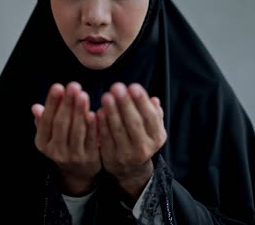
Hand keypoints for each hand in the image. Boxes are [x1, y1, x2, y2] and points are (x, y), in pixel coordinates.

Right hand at [32, 82, 100, 194]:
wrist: (78, 172)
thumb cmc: (63, 143)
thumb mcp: (50, 134)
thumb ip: (44, 120)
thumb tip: (35, 107)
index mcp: (43, 143)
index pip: (46, 120)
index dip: (52, 103)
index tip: (58, 86)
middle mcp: (56, 151)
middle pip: (61, 124)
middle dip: (67, 104)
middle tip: (73, 85)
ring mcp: (73, 156)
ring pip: (76, 131)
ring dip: (79, 111)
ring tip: (83, 94)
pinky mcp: (90, 158)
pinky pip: (92, 139)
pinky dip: (93, 125)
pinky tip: (96, 112)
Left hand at [97, 82, 165, 198]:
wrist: (130, 168)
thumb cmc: (140, 139)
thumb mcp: (152, 129)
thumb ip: (154, 114)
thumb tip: (154, 100)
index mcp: (156, 137)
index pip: (150, 117)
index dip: (141, 102)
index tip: (133, 86)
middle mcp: (144, 147)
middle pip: (134, 123)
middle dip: (125, 104)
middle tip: (117, 86)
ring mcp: (127, 154)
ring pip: (118, 130)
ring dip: (112, 112)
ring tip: (106, 95)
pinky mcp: (111, 157)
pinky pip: (106, 138)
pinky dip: (102, 125)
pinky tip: (98, 112)